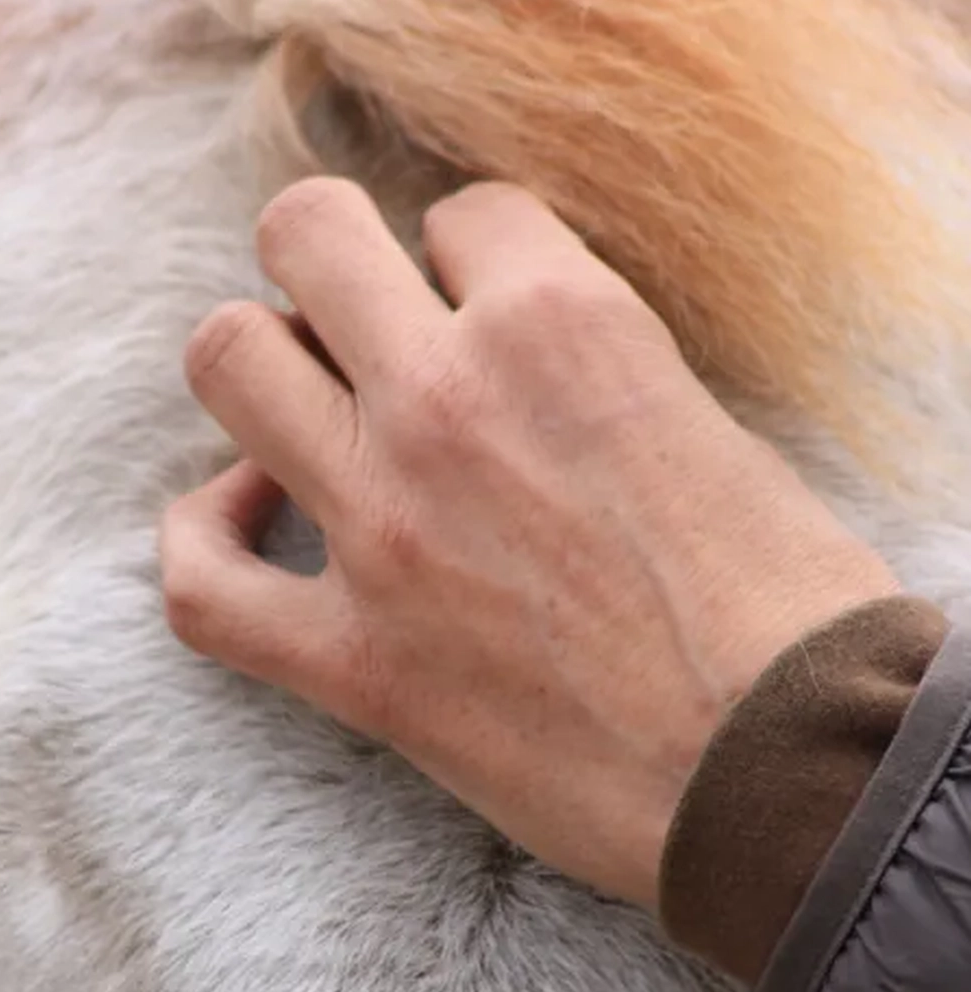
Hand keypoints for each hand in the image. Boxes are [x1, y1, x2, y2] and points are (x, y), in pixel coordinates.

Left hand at [159, 178, 897, 906]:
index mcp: (565, 325)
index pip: (465, 214)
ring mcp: (383, 527)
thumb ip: (590, 369)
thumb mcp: (707, 422)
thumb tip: (521, 368)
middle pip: (308, 236)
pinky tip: (238, 524)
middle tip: (364, 321)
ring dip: (257, 367)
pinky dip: (199, 541)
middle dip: (329, 260)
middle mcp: (450, 400)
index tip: (488, 312)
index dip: (474, 257)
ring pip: (228, 362)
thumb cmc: (788, 609)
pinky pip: (201, 584)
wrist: (791, 777)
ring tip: (303, 406)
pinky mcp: (354, 659)